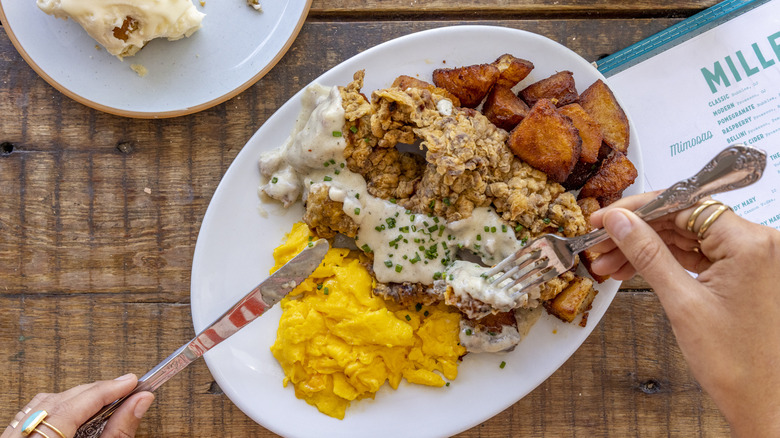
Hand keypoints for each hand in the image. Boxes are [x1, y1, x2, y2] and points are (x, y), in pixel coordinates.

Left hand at [3, 374, 153, 437]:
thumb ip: (119, 431)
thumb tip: (141, 401)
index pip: (80, 402)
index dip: (110, 389)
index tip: (133, 381)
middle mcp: (23, 434)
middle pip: (64, 398)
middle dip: (97, 392)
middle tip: (128, 390)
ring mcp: (13, 435)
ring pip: (46, 402)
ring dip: (78, 398)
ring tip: (105, 403)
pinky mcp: (13, 437)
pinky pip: (33, 413)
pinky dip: (58, 408)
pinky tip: (76, 413)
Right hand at [587, 191, 779, 436]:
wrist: (764, 402)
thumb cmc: (736, 362)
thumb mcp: (681, 303)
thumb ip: (647, 254)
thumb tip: (619, 221)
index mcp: (749, 243)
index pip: (684, 204)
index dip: (638, 209)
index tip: (605, 218)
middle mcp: (756, 243)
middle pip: (683, 219)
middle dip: (637, 232)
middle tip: (600, 243)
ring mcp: (750, 258)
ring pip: (685, 237)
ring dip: (645, 248)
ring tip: (607, 264)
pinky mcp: (742, 273)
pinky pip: (696, 255)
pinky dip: (664, 261)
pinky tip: (631, 269)